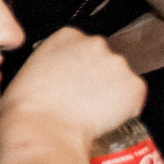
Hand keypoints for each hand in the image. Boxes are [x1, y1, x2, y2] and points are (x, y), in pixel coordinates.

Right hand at [0, 28, 148, 146]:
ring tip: (92, 112)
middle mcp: (95, 43)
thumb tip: (57, 77)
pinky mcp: (135, 86)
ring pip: (121, 78)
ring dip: (112, 92)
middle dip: (98, 76)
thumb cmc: (28, 106)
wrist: (45, 128)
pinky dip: (126, 108)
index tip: (73, 80)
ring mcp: (118, 64)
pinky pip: (135, 97)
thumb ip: (50, 64)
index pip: (81, 45)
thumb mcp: (29, 71)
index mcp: (67, 35)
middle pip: (104, 59)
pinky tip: (105, 118)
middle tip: (83, 98)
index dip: (78, 65)